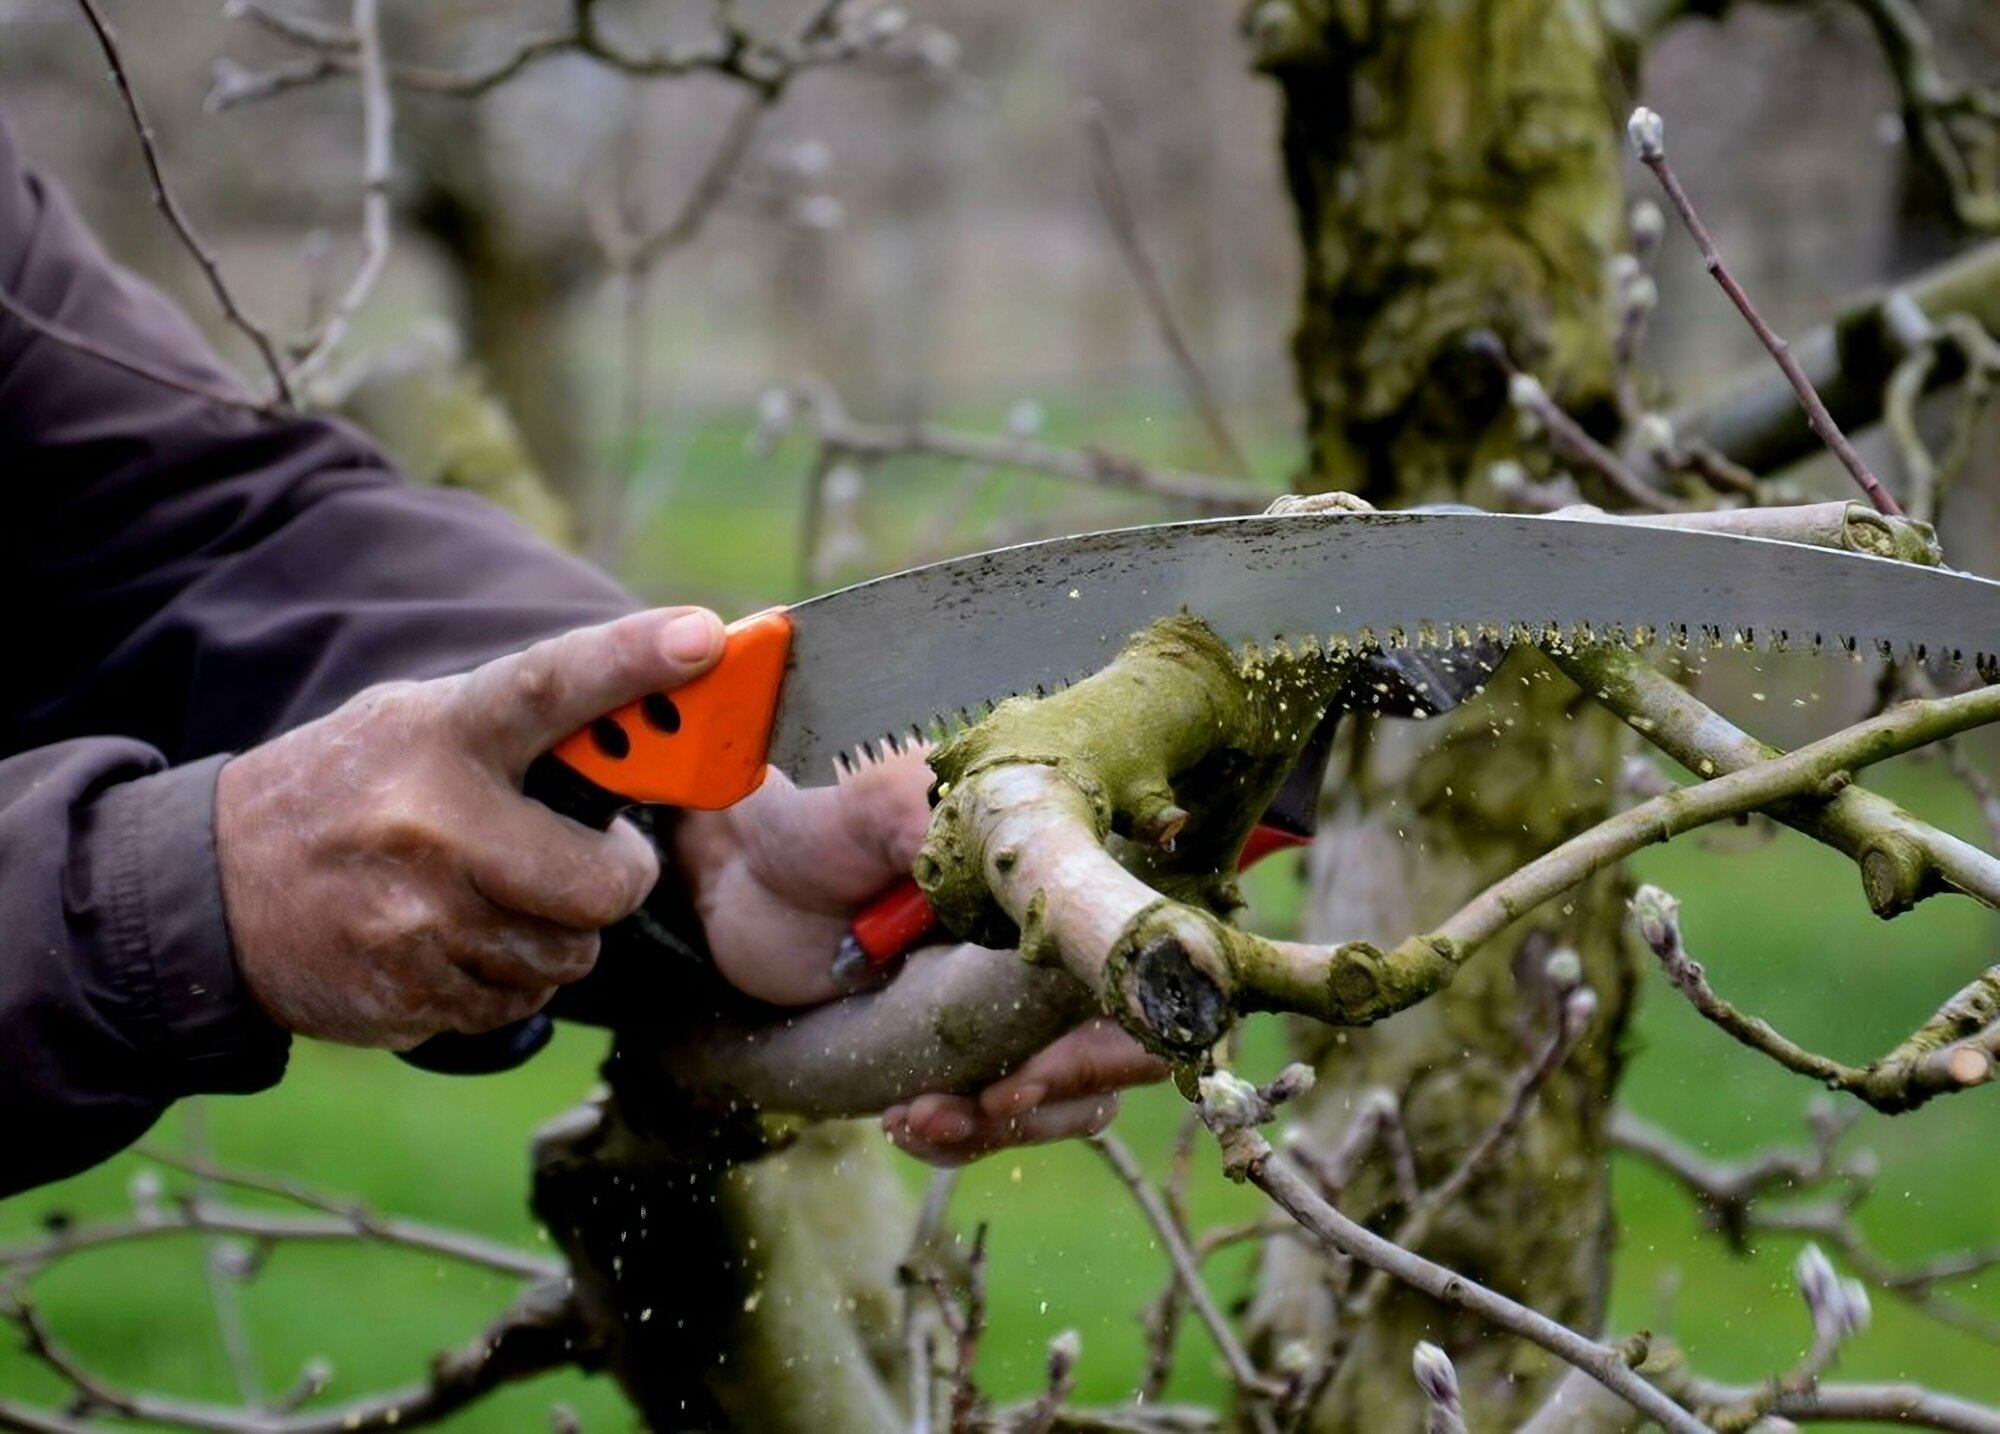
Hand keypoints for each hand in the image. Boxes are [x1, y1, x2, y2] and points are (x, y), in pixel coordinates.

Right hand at [216, 607, 725, 1047]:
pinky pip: (519, 1003)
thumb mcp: (416, 727)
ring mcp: (417, 918)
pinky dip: (505, 982)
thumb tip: (649, 715)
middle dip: (615, 880)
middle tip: (591, 861)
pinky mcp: (407, 992)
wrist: (211, 892)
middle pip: (603, 883)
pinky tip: (450, 943)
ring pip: (569, 954)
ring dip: (554, 936)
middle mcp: (433, 824)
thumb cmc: (350, 793)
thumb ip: (518, 727)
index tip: (703, 635)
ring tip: (489, 897)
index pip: (549, 685)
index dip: (630, 660)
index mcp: (441, 736)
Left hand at [674, 751, 1169, 1157]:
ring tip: (919, 1118)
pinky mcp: (971, 1051)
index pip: (1141, 953)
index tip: (1042, 1061)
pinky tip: (904, 1121)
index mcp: (1060, 870)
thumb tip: (1005, 859)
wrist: (737, 878)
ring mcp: (1018, 1004)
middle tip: (993, 1101)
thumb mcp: (870, 804)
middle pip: (1127, 1040)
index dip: (1118, 1019)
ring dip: (1012, 1124)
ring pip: (1074, 1096)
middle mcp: (1057, 941)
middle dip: (1065, 1088)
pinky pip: (1001, 1118)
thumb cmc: (810, 821)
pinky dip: (963, 1136)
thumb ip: (938, 822)